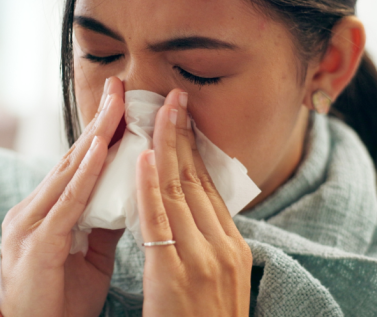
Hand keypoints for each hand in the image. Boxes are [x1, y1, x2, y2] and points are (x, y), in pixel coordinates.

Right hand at [0, 77, 125, 316]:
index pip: (79, 162)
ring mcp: (30, 223)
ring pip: (69, 171)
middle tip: (120, 86)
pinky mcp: (37, 242)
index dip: (101, 131)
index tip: (122, 101)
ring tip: (116, 104)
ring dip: (95, 136)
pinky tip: (99, 148)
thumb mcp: (90, 252)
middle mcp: (33, 208)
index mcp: (47, 209)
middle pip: (73, 157)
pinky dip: (85, 173)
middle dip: (99, 121)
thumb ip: (105, 218)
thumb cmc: (60, 297)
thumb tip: (132, 189)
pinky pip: (66, 202)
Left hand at [136, 89, 251, 316]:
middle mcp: (223, 245)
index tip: (181, 118)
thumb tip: (191, 209)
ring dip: (166, 147)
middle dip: (182, 135)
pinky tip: (143, 157)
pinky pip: (161, 222)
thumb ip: (206, 243)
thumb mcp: (216, 278)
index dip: (193, 149)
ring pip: (181, 191)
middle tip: (171, 97)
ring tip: (156, 110)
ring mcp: (203, 259)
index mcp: (233, 245)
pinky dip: (151, 186)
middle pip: (197, 180)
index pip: (209, 186)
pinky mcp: (177, 274)